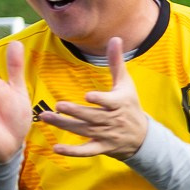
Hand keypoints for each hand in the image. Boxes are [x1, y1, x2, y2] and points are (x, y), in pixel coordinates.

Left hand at [41, 39, 149, 158]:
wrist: (142, 136)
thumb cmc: (130, 105)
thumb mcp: (126, 84)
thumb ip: (116, 62)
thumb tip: (115, 38)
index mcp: (119, 104)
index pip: (109, 103)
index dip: (100, 100)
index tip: (88, 96)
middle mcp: (112, 120)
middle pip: (92, 117)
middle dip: (76, 112)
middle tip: (58, 105)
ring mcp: (106, 135)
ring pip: (84, 130)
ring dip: (65, 125)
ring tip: (47, 117)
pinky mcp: (101, 147)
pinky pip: (86, 151)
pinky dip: (72, 152)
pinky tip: (57, 148)